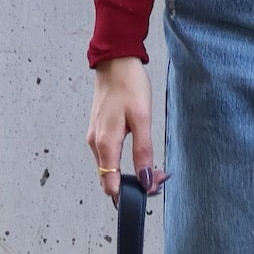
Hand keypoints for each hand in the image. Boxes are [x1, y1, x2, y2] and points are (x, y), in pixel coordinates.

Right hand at [86, 57, 157, 202]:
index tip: (151, 188)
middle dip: (133, 185)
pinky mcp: (98, 130)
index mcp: (105, 143)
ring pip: (108, 168)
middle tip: (159, 178)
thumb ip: (143, 151)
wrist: (115, 61)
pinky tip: (139, 155)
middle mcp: (95, 144)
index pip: (110, 185)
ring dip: (129, 174)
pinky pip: (108, 156)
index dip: (129, 193)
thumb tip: (146, 180)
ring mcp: (94, 137)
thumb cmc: (129, 85)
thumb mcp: (142, 118)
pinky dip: (122, 162)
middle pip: (109, 179)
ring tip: (154, 168)